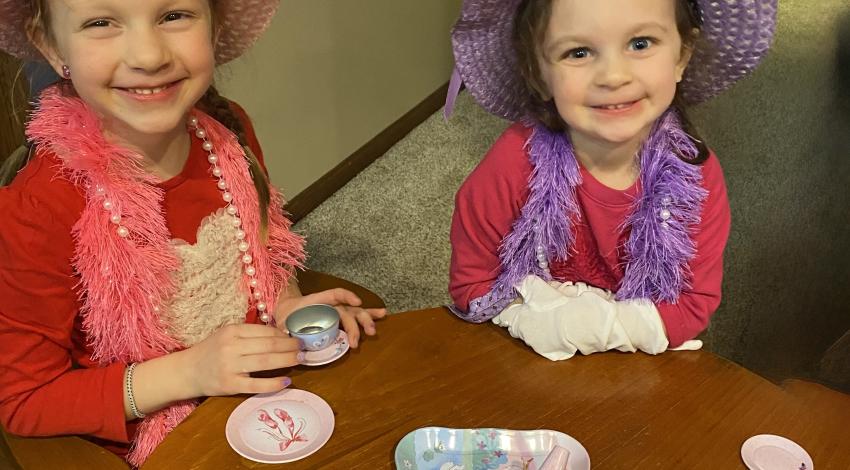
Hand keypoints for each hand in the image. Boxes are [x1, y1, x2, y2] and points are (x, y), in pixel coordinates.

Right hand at [181, 323, 302, 396]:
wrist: (187, 371)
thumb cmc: (212, 352)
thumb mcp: (227, 336)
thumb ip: (250, 335)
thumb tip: (281, 336)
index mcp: (232, 331)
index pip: (265, 331)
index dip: (284, 335)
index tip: (295, 338)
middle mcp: (231, 346)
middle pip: (269, 345)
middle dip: (290, 346)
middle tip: (303, 348)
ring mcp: (230, 366)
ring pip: (265, 362)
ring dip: (286, 360)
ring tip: (300, 359)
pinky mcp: (230, 385)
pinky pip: (256, 385)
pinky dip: (273, 383)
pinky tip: (286, 381)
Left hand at [275, 288, 386, 347]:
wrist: (287, 310)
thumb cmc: (286, 315)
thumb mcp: (282, 321)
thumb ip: (285, 329)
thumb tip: (288, 338)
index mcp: (317, 301)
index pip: (334, 294)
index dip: (347, 296)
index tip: (357, 303)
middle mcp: (331, 305)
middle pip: (347, 311)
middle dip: (355, 324)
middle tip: (356, 341)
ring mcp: (338, 310)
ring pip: (355, 313)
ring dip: (366, 321)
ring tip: (373, 332)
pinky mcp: (341, 317)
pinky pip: (357, 315)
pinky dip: (371, 314)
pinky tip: (383, 314)